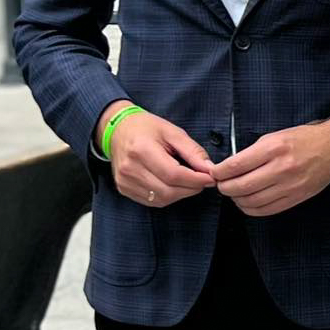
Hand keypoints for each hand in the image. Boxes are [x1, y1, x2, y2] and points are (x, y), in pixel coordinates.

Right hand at [98, 101, 214, 206]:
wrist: (118, 130)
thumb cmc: (146, 128)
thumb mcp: (173, 132)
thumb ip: (193, 151)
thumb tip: (209, 168)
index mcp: (141, 150)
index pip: (173, 174)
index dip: (196, 179)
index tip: (211, 177)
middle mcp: (130, 169)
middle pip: (168, 190)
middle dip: (191, 188)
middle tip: (203, 180)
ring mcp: (125, 181)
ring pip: (161, 199)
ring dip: (181, 194)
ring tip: (190, 181)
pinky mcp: (124, 189)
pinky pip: (152, 201)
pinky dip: (168, 196)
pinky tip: (175, 185)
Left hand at [210, 119, 329, 216]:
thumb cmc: (305, 139)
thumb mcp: (276, 136)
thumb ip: (253, 152)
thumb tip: (230, 168)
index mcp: (274, 148)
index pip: (235, 166)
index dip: (219, 172)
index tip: (215, 173)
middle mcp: (282, 168)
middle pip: (240, 186)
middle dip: (224, 187)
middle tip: (222, 184)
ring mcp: (289, 186)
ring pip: (251, 201)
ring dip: (236, 199)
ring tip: (235, 192)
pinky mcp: (296, 198)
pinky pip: (266, 210)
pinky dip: (251, 209)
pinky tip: (248, 202)